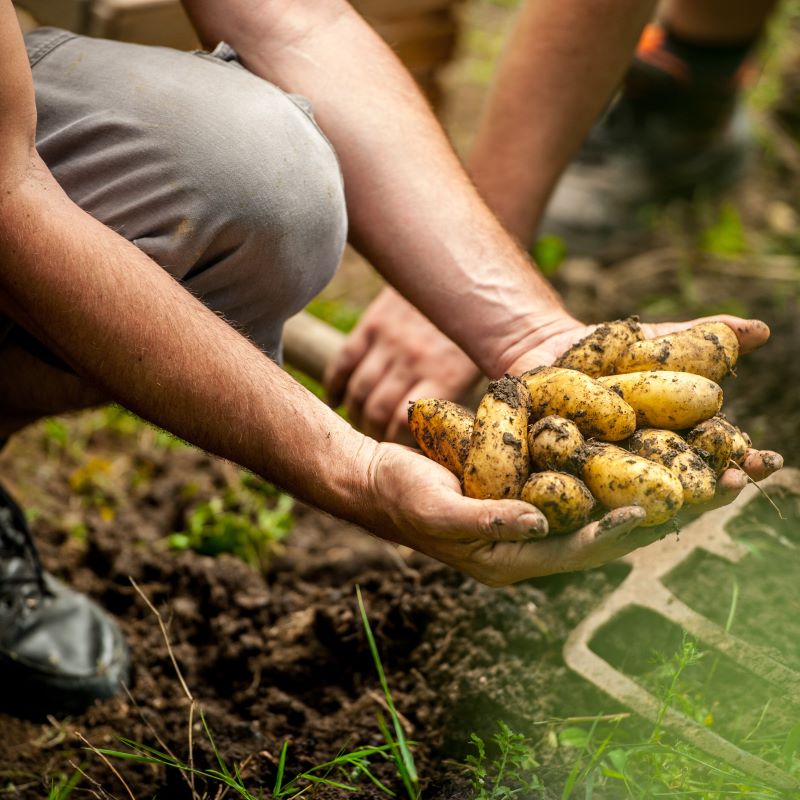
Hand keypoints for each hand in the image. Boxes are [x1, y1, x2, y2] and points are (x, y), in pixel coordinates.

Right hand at [324, 288, 479, 442]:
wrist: (466, 265)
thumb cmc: (487, 323)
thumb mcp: (491, 359)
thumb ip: (484, 394)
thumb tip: (486, 430)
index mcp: (444, 375)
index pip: (406, 425)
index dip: (399, 445)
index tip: (403, 455)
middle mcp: (413, 360)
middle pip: (377, 412)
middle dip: (374, 435)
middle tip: (378, 446)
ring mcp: (389, 341)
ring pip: (358, 391)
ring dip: (355, 414)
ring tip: (362, 426)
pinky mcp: (373, 323)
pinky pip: (344, 361)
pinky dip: (335, 385)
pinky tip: (336, 401)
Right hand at [363, 442, 659, 584]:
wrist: (379, 479)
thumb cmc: (402, 496)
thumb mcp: (437, 509)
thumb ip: (486, 520)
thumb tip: (539, 521)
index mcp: (509, 561)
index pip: (573, 553)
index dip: (610, 534)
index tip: (647, 512)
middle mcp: (528, 544)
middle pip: (599, 534)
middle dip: (647, 517)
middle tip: (695, 496)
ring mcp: (529, 518)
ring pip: (594, 508)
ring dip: (637, 492)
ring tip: (684, 476)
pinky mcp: (525, 491)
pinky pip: (575, 484)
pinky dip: (605, 471)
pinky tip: (633, 451)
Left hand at [506, 313, 781, 513]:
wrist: (540, 349)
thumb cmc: (605, 351)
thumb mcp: (652, 344)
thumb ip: (701, 340)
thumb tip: (764, 330)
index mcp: (669, 442)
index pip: (714, 456)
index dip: (741, 460)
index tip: (764, 461)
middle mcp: (638, 470)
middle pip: (678, 487)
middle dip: (709, 490)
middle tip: (733, 487)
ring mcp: (598, 480)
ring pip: (629, 501)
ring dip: (654, 505)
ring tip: (679, 507)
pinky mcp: (554, 482)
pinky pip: (570, 496)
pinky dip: (585, 502)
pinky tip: (605, 509)